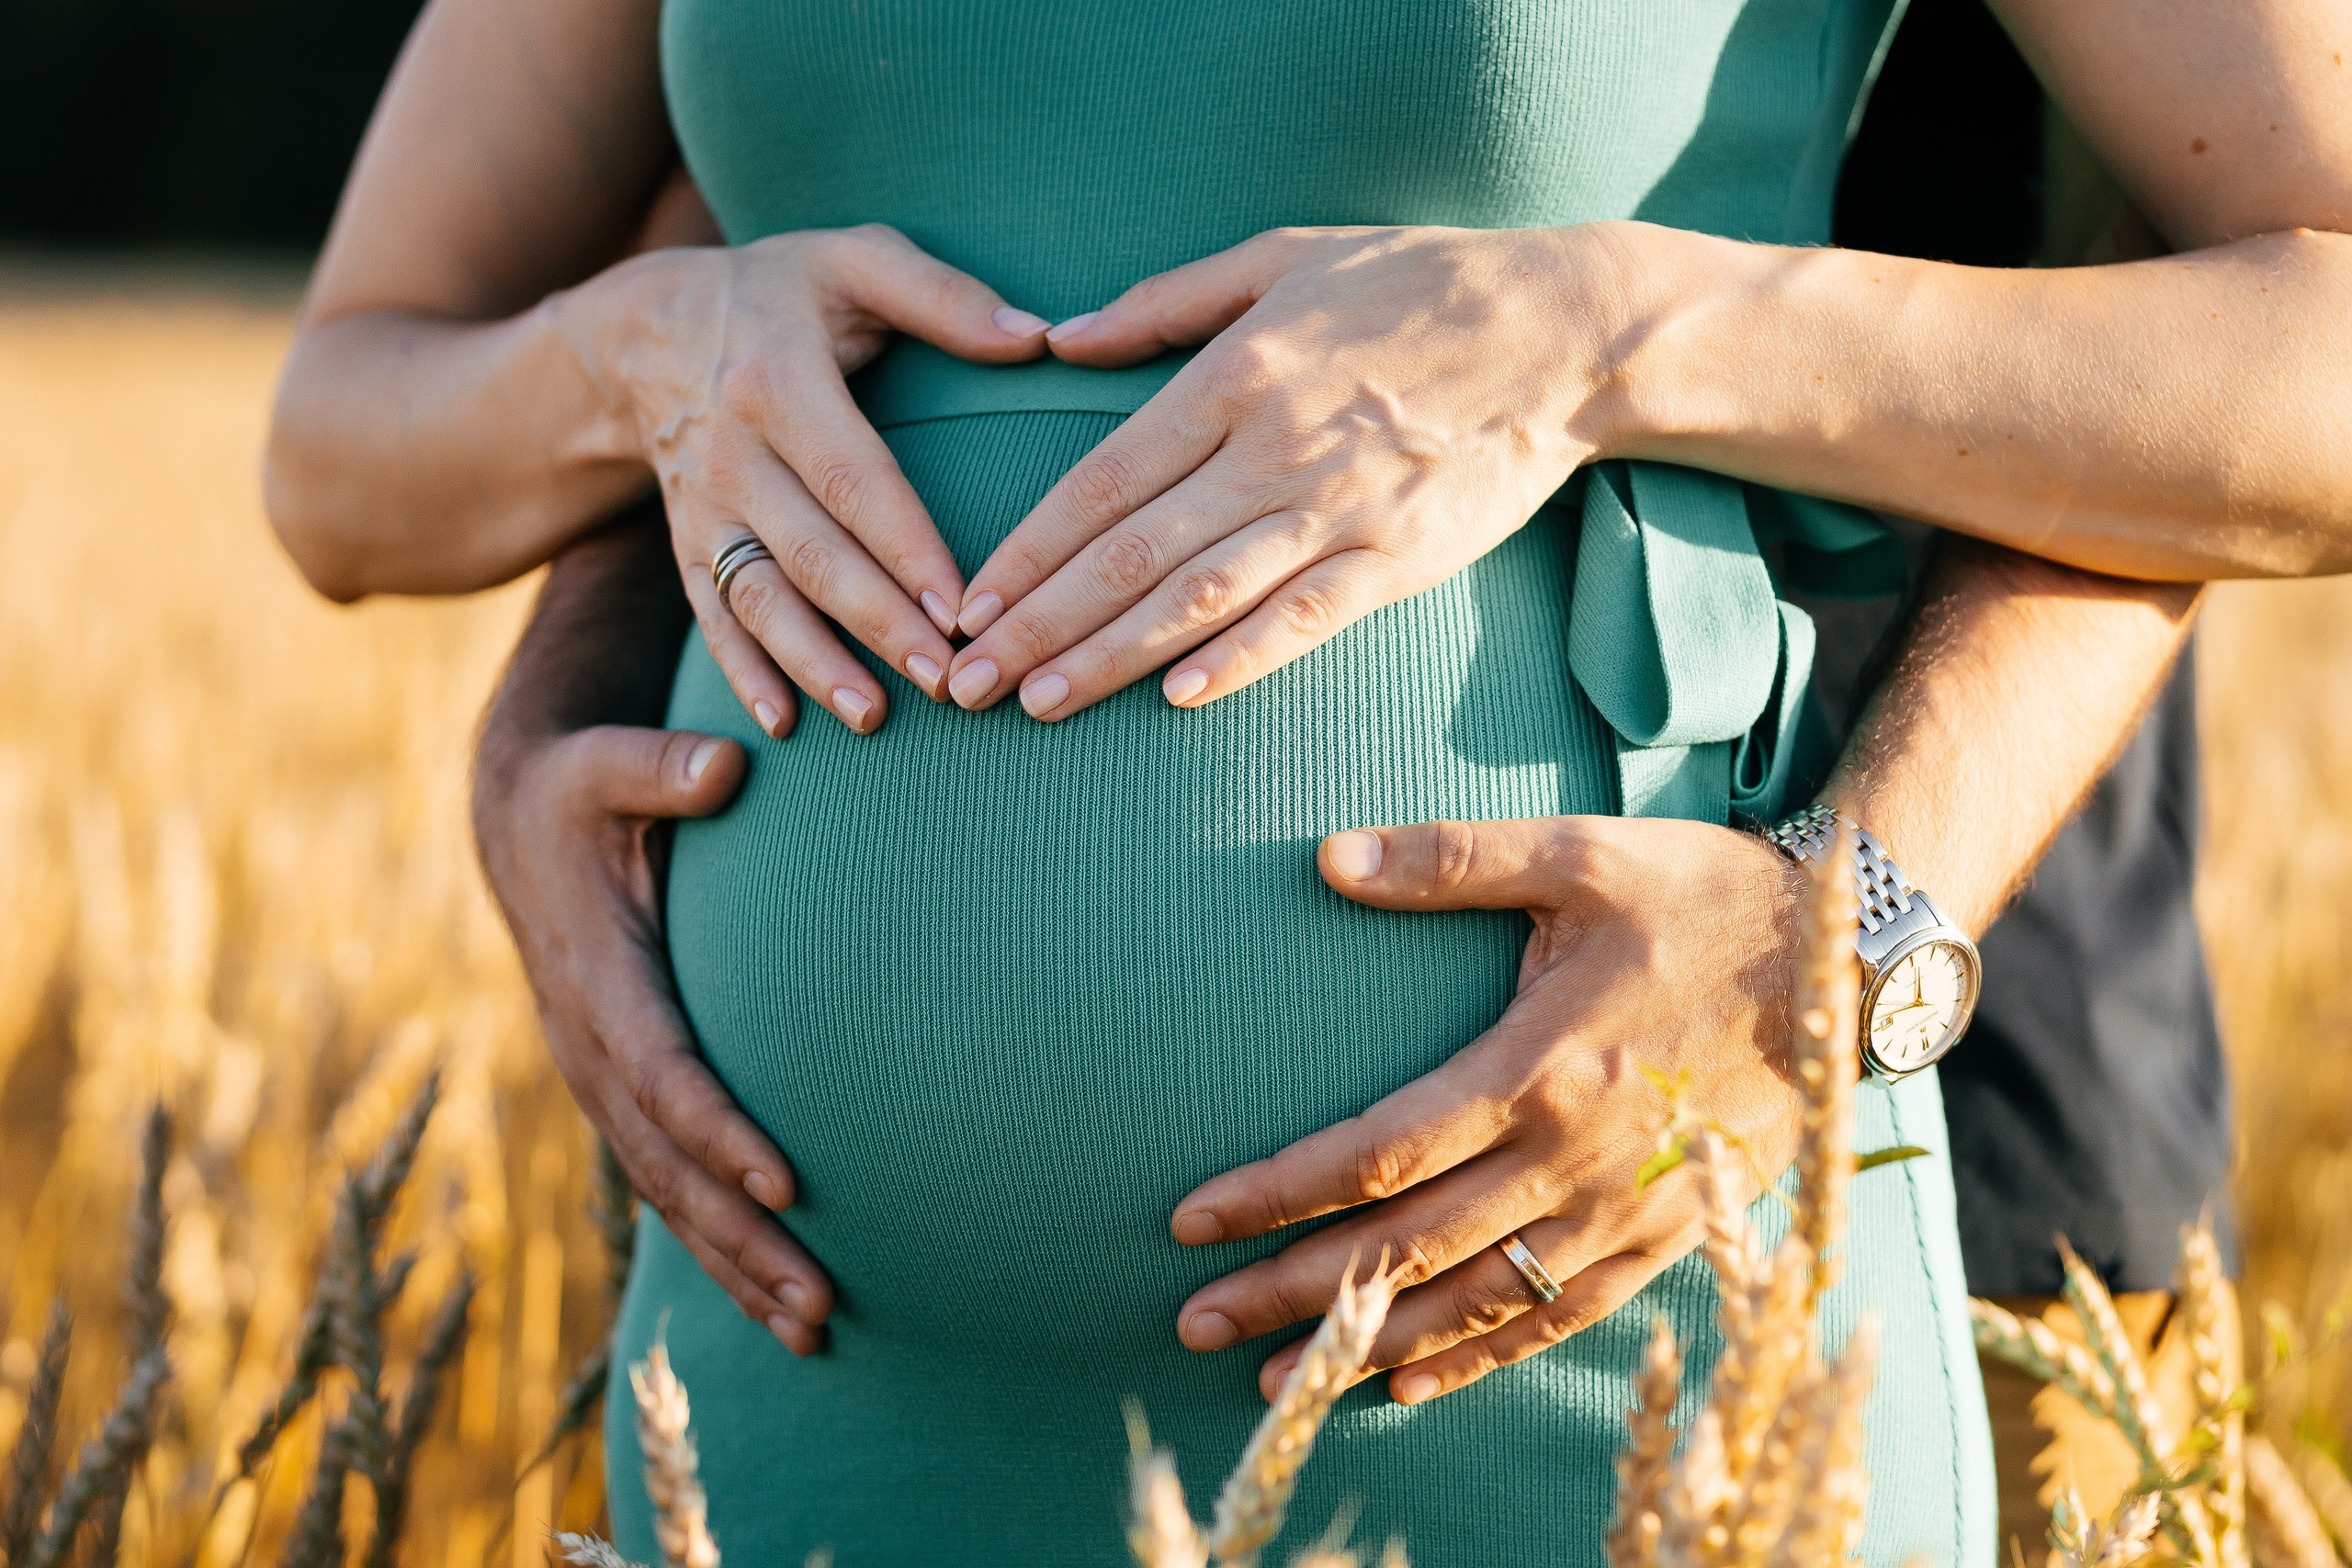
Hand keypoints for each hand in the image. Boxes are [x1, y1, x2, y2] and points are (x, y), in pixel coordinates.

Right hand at [471, 716, 832, 1353]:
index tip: (787, 1181)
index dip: (720, 1130)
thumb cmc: (581, 788)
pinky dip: (720, 1244)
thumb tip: (724, 764)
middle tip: (821, 1298)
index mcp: (598, 979)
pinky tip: (779, 1299)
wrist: (517, 823)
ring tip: (816, 1328)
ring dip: (738, 1265)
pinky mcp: (620, 1095)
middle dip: (742, 1237)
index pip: (662, 1071)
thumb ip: (660, 767)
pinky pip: (669, 1185)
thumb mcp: (606, 764)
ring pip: (669, 1195)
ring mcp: (601, 1081)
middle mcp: (592, 1049)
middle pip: (670, 1166)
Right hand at [568, 224, 1051, 734]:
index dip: (908, 549)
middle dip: (876, 624)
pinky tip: (785, 722)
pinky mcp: (687, 546)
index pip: (854, 480)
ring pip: (758, 598)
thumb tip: (1040, 338)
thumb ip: (944, 297)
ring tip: (874, 716)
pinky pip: (713, 618)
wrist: (646, 329)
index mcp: (776, 380)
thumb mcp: (853, 261)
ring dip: (813, 663)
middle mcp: (730, 452)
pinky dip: (744, 673)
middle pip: (810, 553)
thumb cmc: (781, 291)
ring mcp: (702, 508)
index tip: (963, 609)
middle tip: (943, 682)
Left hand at [941, 223, 1643, 717]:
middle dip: (1039, 625)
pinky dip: (1238, 661)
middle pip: (1131, 554)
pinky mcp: (1398, 559)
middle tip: (968, 682)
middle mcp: (1275, 448)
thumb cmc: (1416, 283)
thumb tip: (1060, 340)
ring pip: (1200, 599)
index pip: (1103, 479)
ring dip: (1109, 659)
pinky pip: (1304, 622)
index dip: (1029, 548)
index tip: (970, 600)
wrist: (1564, 330)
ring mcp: (1338, 511)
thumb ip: (1163, 301)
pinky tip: (1175, 700)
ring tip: (1037, 704)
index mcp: (1235, 374)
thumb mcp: (1281, 256)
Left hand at [1168, 814, 1805, 1404]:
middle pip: (1403, 1247)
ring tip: (1267, 1375)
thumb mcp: (1582, 855)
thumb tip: (1327, 858)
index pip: (1375, 1152)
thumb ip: (1451, 862)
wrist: (1853, 961)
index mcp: (1539, 1068)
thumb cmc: (1705, 895)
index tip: (1189, 1219)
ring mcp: (1623, 1211)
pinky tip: (1405, 1384)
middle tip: (1190, 1318)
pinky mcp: (1666, 1235)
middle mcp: (1573, 1159)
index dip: (1275, 1192)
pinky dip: (1476, 1358)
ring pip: (1470, 1302)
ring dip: (1362, 1344)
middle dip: (1289, 1288)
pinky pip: (1558, 1319)